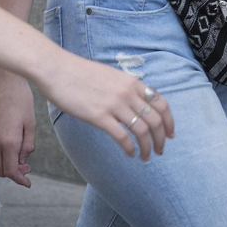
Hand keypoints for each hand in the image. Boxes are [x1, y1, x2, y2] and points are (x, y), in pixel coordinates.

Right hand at [0, 65, 37, 187]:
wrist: (3, 78)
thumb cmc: (20, 97)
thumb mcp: (30, 123)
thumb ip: (27, 145)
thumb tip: (23, 160)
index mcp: (8, 141)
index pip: (11, 171)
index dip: (20, 180)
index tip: (27, 183)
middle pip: (0, 169)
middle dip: (13, 172)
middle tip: (25, 165)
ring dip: (2, 163)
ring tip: (16, 154)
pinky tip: (4, 145)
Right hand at [34, 51, 173, 160]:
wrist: (56, 69)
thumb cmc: (79, 72)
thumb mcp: (110, 75)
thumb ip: (125, 87)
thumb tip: (134, 101)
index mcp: (132, 82)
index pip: (161, 104)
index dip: (169, 122)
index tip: (169, 134)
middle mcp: (127, 93)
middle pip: (155, 120)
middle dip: (161, 139)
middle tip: (160, 150)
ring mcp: (114, 105)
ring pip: (142, 131)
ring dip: (147, 147)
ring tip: (145, 157)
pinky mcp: (99, 116)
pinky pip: (122, 137)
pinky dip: (130, 148)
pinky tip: (130, 154)